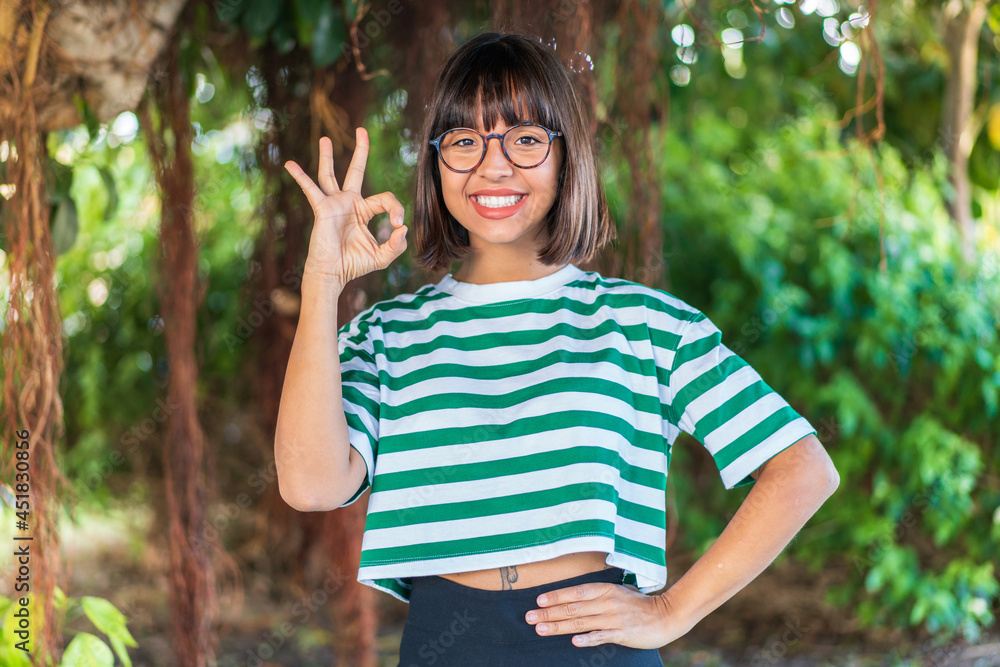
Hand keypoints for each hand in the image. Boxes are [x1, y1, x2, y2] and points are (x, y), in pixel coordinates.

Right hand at [284, 128, 407, 286]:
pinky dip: (300, 177)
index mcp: (364, 211)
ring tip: (326, 139)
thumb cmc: (355, 265)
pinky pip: (311, 189)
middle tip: (362, 130)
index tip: (397, 224)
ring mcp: (334, 204)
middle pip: (355, 170)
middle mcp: (349, 203)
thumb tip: (402, 227)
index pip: (385, 199)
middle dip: (361, 150)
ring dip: (328, 156)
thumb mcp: (383, 256)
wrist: (334, 274)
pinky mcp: (322, 209)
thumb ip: (396, 244)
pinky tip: (290, 164)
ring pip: (330, 175)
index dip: (395, 208)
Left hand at [524, 582, 683, 649]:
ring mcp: (615, 618)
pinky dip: (588, 638)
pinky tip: (574, 641)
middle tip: (529, 617)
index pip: (575, 592)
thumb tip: (576, 595)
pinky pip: (602, 636)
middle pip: (573, 608)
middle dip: (549, 613)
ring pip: (581, 622)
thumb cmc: (639, 603)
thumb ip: (599, 593)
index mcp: (605, 589)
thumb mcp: (619, 590)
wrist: (666, 616)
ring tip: (541, 630)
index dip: (556, 596)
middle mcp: (608, 601)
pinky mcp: (623, 633)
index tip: (538, 601)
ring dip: (559, 626)